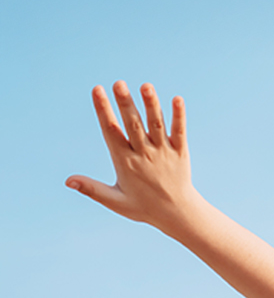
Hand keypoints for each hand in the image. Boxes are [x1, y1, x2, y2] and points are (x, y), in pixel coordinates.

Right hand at [66, 81, 196, 234]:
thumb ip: (91, 189)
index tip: (97, 90)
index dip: (103, 110)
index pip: (111, 132)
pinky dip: (179, 116)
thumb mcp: (114, 200)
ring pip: (156, 125)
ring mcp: (163, 152)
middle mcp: (144, 154)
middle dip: (125, 103)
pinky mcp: (180, 152)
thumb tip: (68, 181)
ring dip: (151, 105)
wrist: (176, 213)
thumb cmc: (142, 207)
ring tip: (146, 86)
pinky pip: (180, 131)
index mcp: (125, 162)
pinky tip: (178, 99)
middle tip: (118, 83)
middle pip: (133, 124)